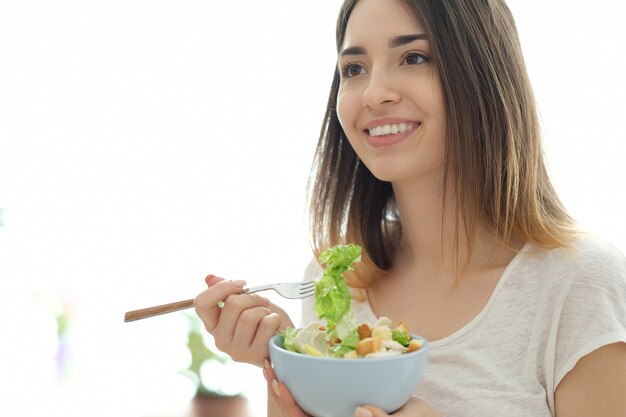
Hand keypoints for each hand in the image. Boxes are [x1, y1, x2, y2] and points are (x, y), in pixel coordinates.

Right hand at [194, 274, 293, 366]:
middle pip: (232, 304)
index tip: (242, 285)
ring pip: (249, 316)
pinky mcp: (255, 355)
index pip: (202, 303)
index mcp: (213, 325)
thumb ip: (227, 291)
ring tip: (267, 316)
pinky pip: (266, 324)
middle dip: (253, 297)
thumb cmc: (263, 319)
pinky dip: (274, 319)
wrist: (285, 341)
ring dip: (264, 309)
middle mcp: (220, 340)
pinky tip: (274, 327)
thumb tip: (209, 278)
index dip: (222, 288)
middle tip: (262, 302)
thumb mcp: (245, 302)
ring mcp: (236, 350)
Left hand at [263, 361, 439, 416]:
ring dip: (292, 379)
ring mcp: (340, 407)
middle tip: (269, 365)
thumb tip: (360, 412)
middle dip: (283, 389)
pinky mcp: (348, 395)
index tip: (280, 385)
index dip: (290, 407)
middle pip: (302, 408)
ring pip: (310, 396)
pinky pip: (326, 385)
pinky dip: (313, 370)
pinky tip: (305, 353)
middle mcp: (337, 416)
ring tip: (276, 358)